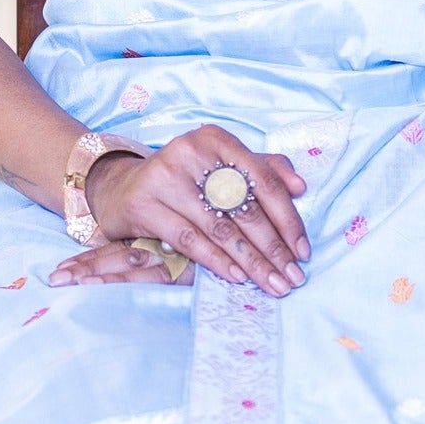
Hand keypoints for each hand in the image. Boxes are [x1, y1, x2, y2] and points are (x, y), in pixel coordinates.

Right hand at [52, 126, 309, 294]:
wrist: (121, 188)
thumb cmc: (183, 181)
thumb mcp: (221, 167)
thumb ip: (262, 170)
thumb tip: (300, 186)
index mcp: (217, 139)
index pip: (264, 182)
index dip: (288, 219)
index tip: (302, 251)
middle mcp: (191, 151)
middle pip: (245, 208)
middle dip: (273, 249)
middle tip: (292, 277)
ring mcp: (165, 177)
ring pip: (220, 228)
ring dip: (252, 262)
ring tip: (272, 284)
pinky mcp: (145, 205)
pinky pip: (191, 240)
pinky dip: (218, 261)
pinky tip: (238, 277)